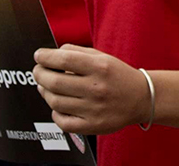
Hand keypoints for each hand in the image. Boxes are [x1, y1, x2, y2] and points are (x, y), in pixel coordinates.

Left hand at [32, 45, 152, 134]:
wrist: (140, 99)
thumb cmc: (118, 76)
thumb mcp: (103, 57)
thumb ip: (78, 52)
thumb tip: (52, 54)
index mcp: (100, 67)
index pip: (64, 60)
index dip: (45, 57)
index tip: (38, 55)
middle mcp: (97, 88)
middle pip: (55, 82)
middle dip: (39, 74)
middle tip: (37, 71)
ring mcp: (94, 109)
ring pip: (55, 102)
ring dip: (44, 92)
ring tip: (44, 86)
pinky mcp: (92, 126)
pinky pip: (63, 121)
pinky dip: (54, 112)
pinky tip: (57, 105)